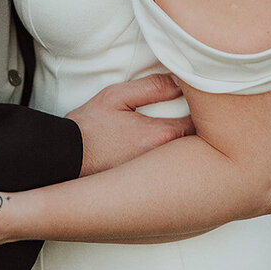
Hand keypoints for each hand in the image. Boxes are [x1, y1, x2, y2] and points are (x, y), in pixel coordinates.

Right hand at [69, 73, 194, 175]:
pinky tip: (167, 153)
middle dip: (202, 131)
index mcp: (160, 135)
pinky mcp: (148, 187)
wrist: (66, 159)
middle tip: (197, 116)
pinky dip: (175, 163)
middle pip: (199, 144)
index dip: (204, 110)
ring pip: (187, 160)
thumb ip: (152, 87)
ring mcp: (157, 178)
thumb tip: (180, 82)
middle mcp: (164, 160)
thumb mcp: (117, 96)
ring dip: (189, 147)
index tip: (200, 101)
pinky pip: (172, 173)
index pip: (201, 121)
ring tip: (181, 131)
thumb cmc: (89, 127)